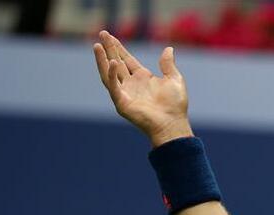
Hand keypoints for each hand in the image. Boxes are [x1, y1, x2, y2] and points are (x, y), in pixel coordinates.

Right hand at [92, 30, 192, 146]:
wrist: (173, 123)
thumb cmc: (175, 105)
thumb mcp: (174, 80)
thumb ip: (168, 65)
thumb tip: (169, 49)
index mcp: (143, 78)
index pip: (127, 59)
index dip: (118, 48)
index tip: (110, 36)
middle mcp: (132, 84)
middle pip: (116, 62)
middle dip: (109, 48)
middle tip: (102, 33)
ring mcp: (125, 93)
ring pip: (109, 73)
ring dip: (102, 60)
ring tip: (97, 46)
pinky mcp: (121, 102)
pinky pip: (114, 86)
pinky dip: (111, 75)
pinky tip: (112, 62)